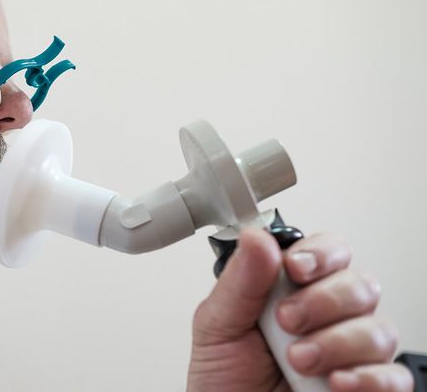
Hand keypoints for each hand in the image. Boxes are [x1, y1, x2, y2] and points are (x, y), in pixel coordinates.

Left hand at [186, 228, 412, 391]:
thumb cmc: (225, 378)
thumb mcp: (218, 325)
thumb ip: (240, 281)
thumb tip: (256, 237)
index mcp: (293, 290)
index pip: (329, 252)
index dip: (319, 254)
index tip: (295, 268)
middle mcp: (329, 316)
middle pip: (360, 285)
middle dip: (324, 301)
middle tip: (288, 321)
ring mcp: (351, 352)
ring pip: (379, 329)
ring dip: (337, 343)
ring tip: (298, 360)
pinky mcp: (367, 388)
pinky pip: (394, 376)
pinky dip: (367, 378)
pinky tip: (334, 381)